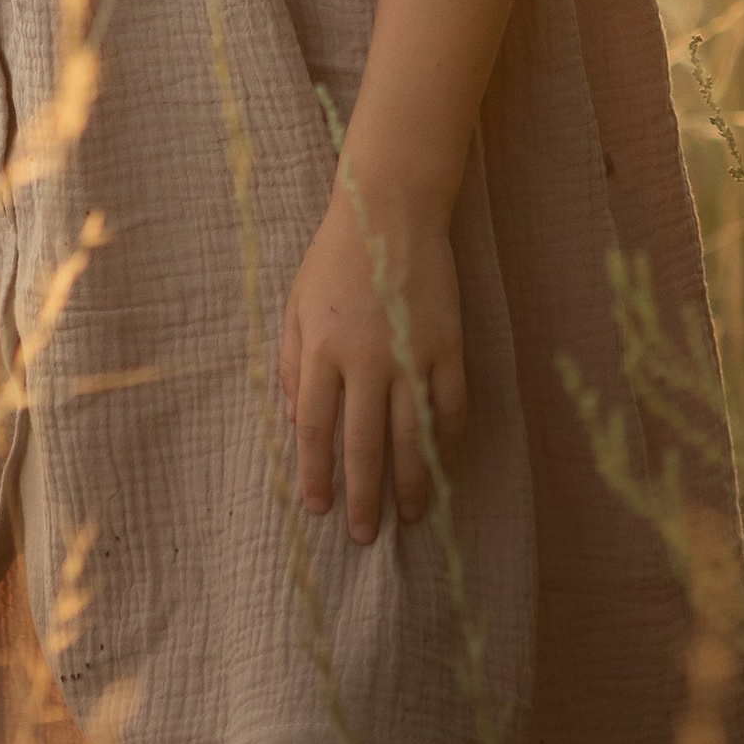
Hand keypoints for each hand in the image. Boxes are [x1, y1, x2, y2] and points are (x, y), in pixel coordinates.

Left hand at [279, 178, 464, 542]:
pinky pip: (451, 406)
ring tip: (409, 517)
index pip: (316, 430)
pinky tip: (443, 464)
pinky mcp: (447, 344)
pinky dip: (448, 441)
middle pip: (363, 445)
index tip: (318, 510)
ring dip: (411, 484)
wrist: (390, 208)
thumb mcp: (296, 303)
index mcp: (322, 349)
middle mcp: (366, 360)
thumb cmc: (335, 256)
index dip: (316, 475)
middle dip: (362, 497)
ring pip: (412, 437)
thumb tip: (299, 422)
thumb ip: (293, 364)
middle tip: (363, 535)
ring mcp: (411, 354)